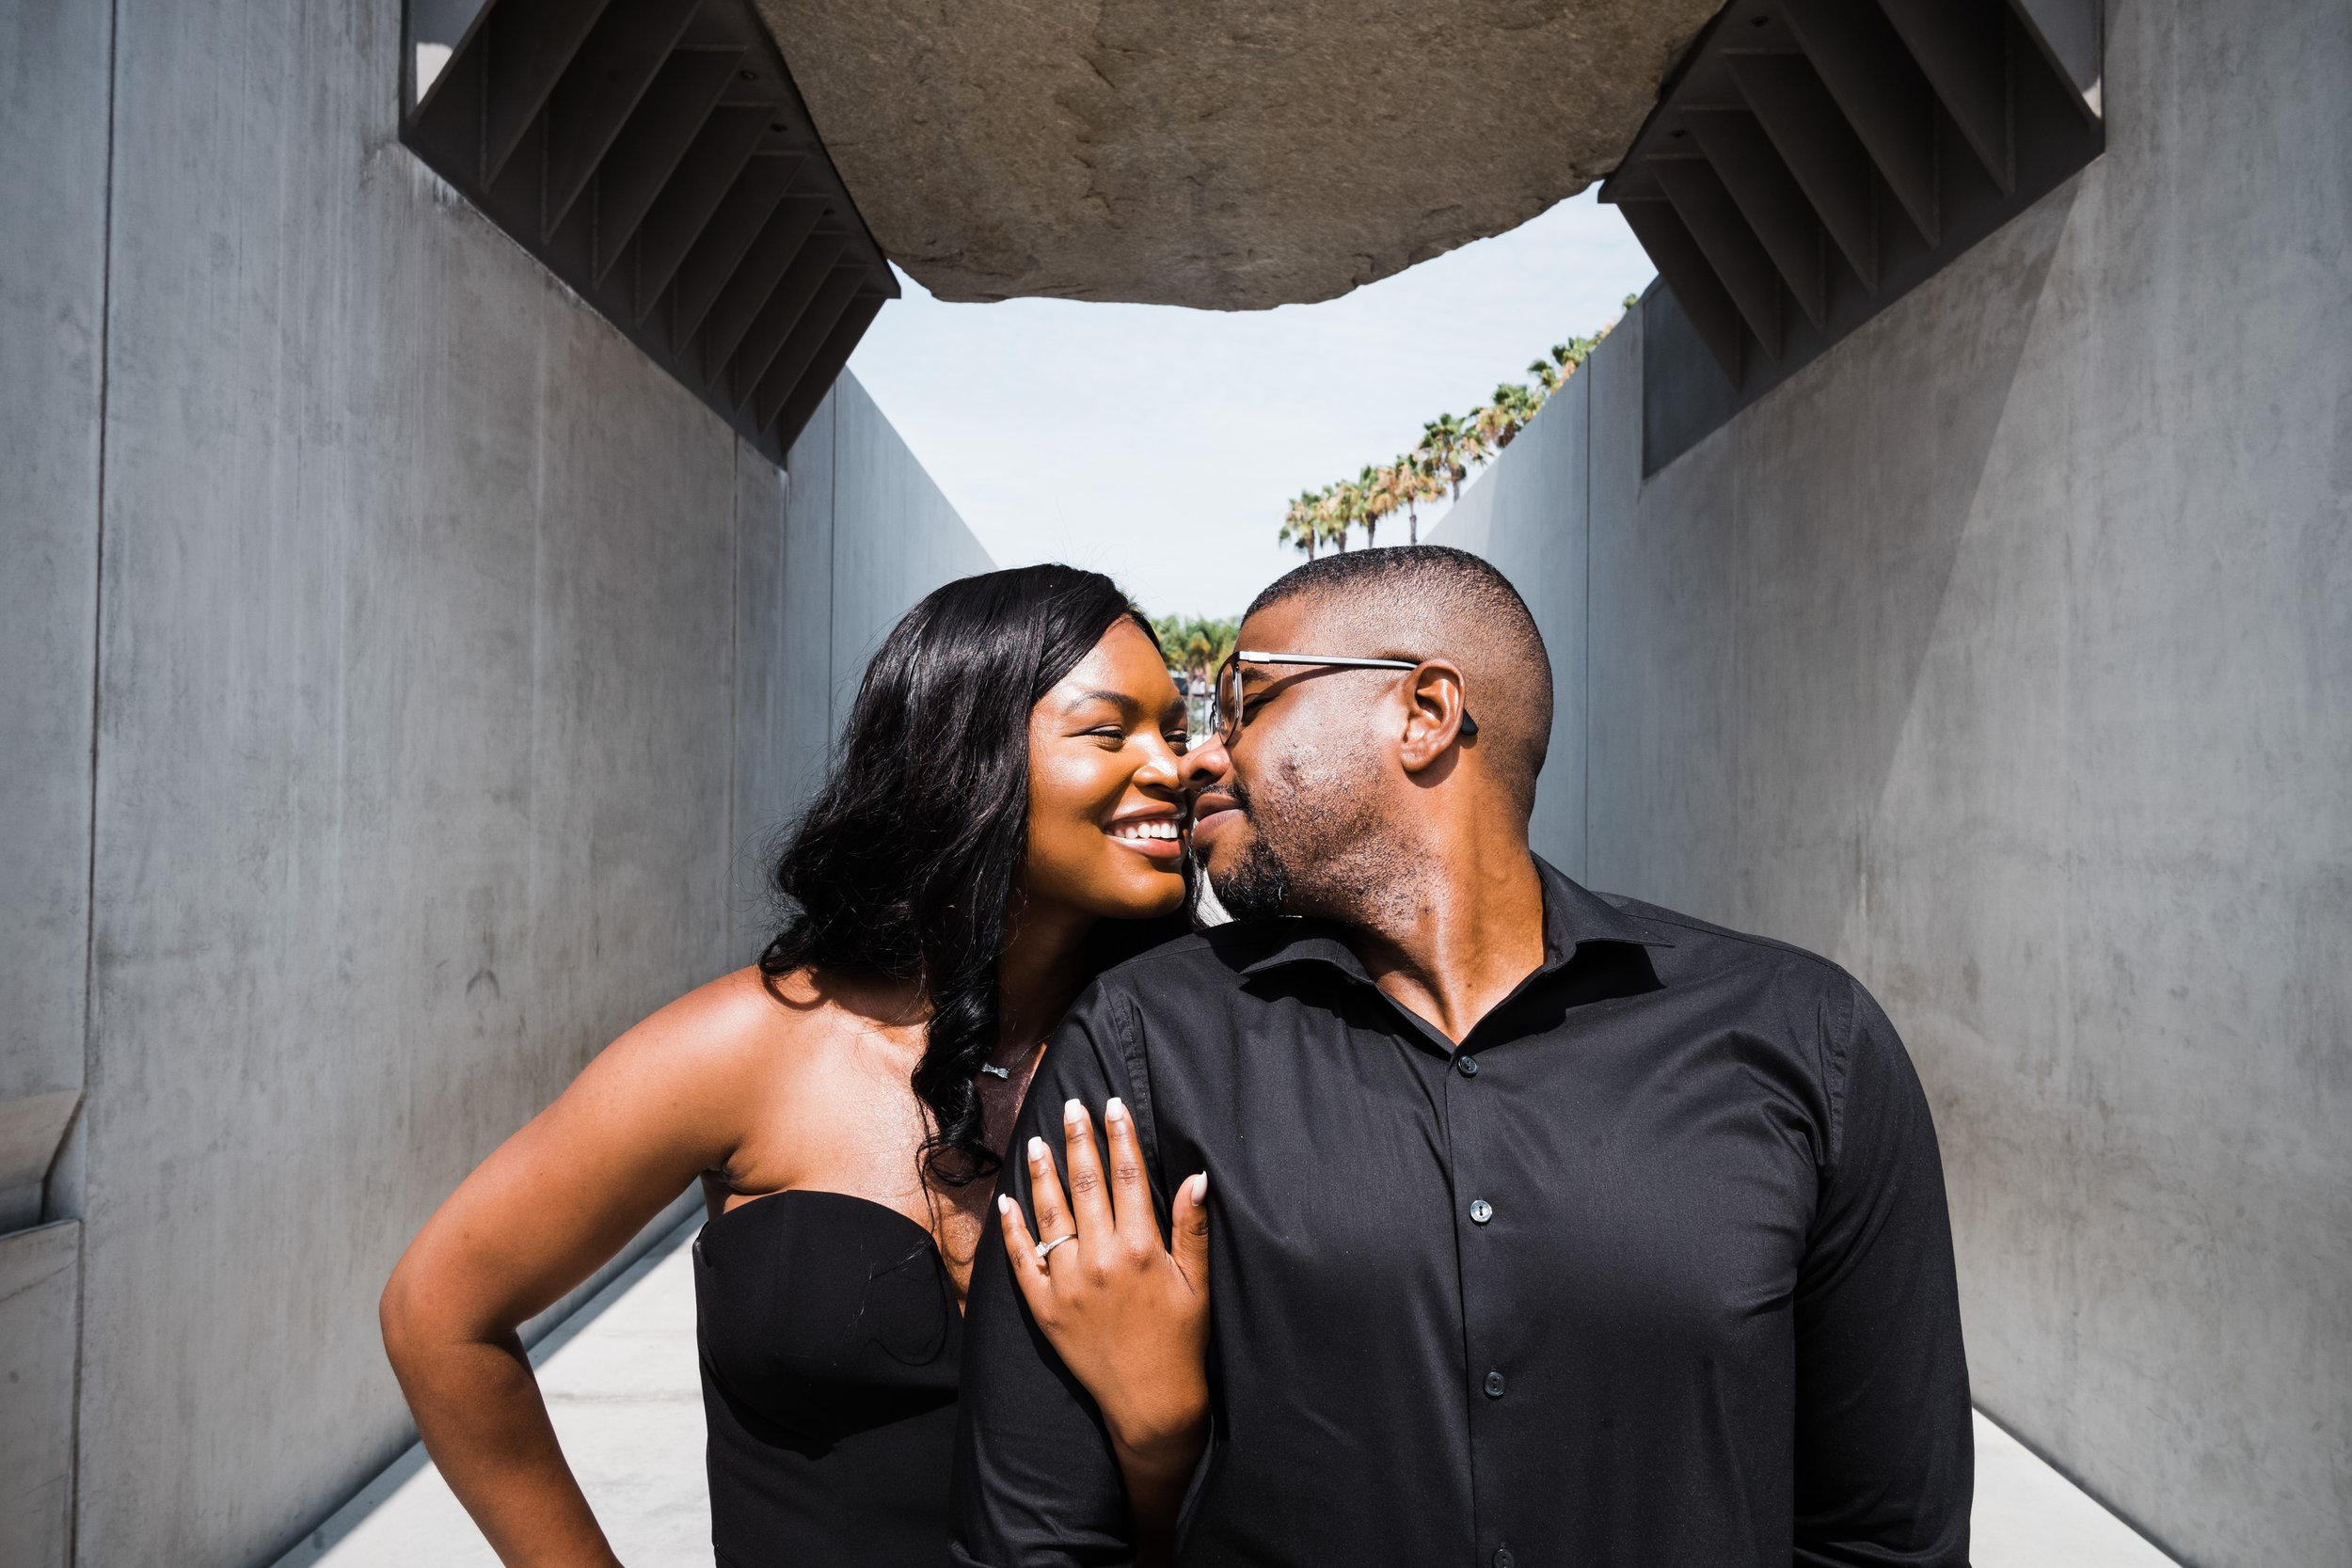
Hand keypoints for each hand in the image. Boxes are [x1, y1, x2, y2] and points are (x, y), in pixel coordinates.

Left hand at [999, 1096, 1210, 1461]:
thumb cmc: (1181, 1341)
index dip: (1120, 1136)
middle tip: (1070, 1106)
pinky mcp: (1044, 1307)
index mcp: (1141, 1248)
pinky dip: (1012, 1229)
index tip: (1111, 1105)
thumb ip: (1192, 1228)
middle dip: (1079, 1140)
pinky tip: (1008, 1200)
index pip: (1128, 1176)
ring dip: (1043, 1173)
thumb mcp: (1198, 1283)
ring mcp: (1067, 1283)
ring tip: (1036, 1141)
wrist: (1149, 1402)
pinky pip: (1021, 1259)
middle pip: (1086, 1185)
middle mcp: (1100, 1259)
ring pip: (1050, 1214)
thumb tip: (1198, 1175)